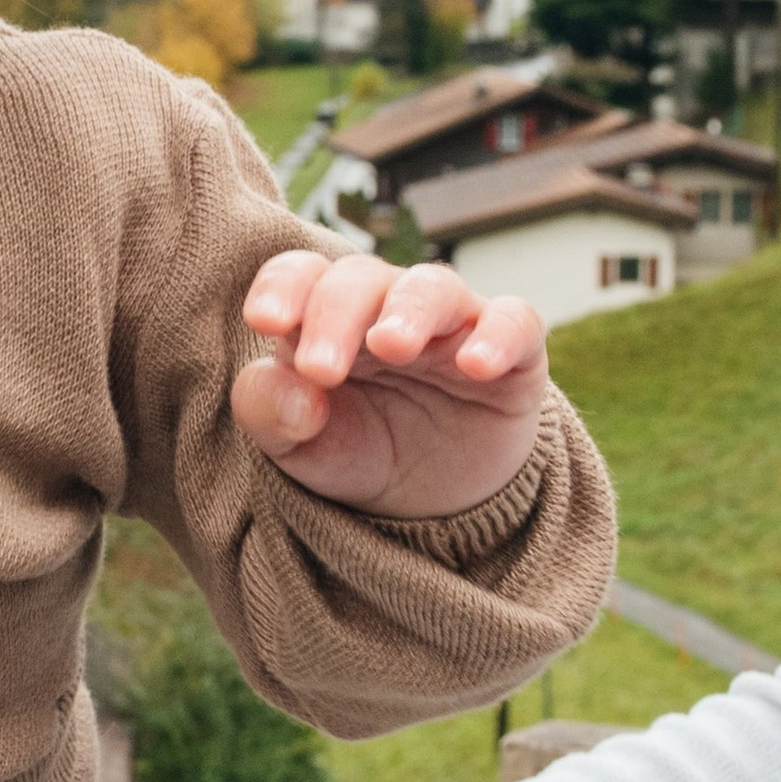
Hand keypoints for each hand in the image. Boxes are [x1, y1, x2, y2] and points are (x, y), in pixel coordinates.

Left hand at [233, 251, 547, 516]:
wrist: (435, 505)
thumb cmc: (358, 453)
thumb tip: (294, 390)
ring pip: (434, 287)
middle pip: (360, 278)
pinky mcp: (512, 355)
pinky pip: (515, 324)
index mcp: (325, 320)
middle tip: (320, 370)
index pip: (300, 276)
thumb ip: (270, 415)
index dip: (282, 286)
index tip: (265, 321)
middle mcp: (386, 309)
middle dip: (336, 314)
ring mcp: (452, 327)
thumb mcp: (299, 450)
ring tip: (392, 345)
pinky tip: (476, 365)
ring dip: (411, 310)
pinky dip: (499, 335)